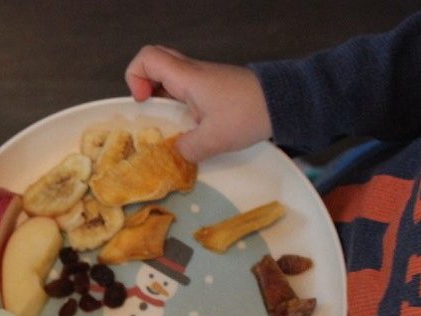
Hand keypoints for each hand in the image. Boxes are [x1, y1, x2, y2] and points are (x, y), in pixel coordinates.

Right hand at [125, 45, 271, 161]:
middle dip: (145, 83)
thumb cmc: (248, 114)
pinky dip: (180, 102)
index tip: (144, 101)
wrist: (286, 102)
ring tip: (171, 121)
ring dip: (163, 96)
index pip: (147, 57)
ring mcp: (205, 78)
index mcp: (187, 77)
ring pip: (171, 76)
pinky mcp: (216, 87)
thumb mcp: (214, 139)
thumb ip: (188, 149)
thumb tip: (177, 153)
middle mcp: (193, 72)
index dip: (135, 77)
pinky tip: (191, 124)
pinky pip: (187, 87)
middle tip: (152, 107)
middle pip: (156, 61)